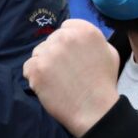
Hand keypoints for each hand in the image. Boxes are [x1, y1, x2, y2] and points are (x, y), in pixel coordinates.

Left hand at [23, 19, 120, 137]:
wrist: (94, 110)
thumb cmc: (103, 83)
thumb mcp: (109, 53)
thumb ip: (93, 40)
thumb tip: (77, 37)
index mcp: (85, 31)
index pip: (65, 27)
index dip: (67, 43)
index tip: (71, 56)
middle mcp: (65, 37)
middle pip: (50, 40)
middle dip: (55, 53)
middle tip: (66, 72)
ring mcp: (49, 52)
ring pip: (38, 53)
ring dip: (44, 64)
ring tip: (58, 80)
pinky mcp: (36, 68)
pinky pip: (29, 67)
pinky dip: (35, 77)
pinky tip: (48, 86)